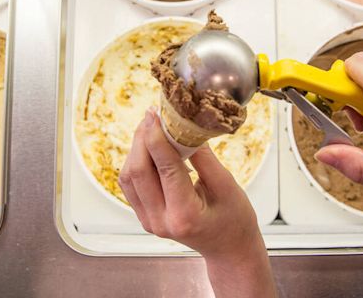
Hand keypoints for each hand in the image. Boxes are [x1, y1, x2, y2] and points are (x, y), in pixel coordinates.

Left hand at [119, 108, 276, 297]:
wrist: (228, 248)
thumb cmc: (234, 221)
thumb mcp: (227, 185)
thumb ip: (203, 157)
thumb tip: (183, 128)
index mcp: (184, 214)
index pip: (164, 168)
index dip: (157, 136)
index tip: (156, 114)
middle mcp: (160, 220)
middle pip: (137, 171)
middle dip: (142, 138)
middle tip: (152, 115)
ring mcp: (149, 221)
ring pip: (128, 177)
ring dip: (136, 149)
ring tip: (150, 128)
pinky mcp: (146, 217)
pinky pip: (131, 185)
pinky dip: (136, 162)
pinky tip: (148, 147)